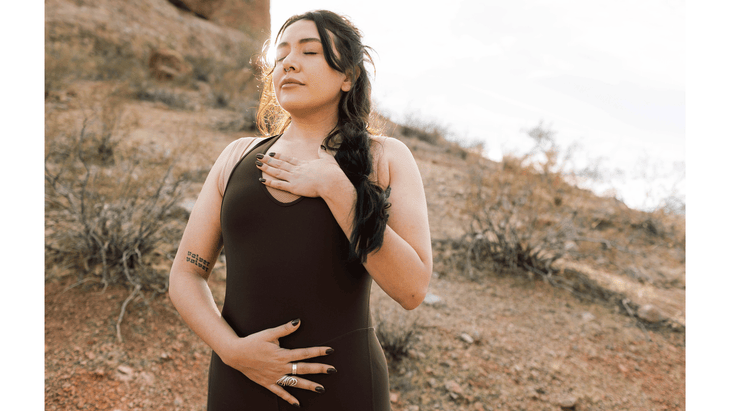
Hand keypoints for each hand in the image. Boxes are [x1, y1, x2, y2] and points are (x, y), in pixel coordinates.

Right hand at [220, 319, 335, 407]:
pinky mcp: (267, 383)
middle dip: (319, 369)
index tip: (330, 350)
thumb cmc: (252, 342)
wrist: (235, 354)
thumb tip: (298, 322)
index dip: (318, 351)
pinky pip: (280, 392)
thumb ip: (285, 329)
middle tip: (332, 370)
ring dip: (308, 385)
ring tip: (321, 389)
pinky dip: (289, 398)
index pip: (304, 353)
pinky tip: (298, 403)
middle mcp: (280, 367)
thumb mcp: (269, 333)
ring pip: (295, 382)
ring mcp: (274, 376)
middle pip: (304, 369)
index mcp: (282, 354)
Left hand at [256, 146, 342, 197]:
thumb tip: (322, 146)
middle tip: (259, 157)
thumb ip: (323, 153)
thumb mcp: (328, 160)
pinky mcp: (294, 187)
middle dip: (268, 160)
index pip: (288, 159)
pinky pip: (279, 185)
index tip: (272, 154)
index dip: (279, 157)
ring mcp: (294, 178)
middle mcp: (297, 170)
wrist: (332, 182)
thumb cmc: (332, 173)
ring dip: (266, 168)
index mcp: (304, 164)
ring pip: (276, 172)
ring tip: (257, 164)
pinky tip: (262, 180)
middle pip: (279, 164)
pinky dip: (269, 182)